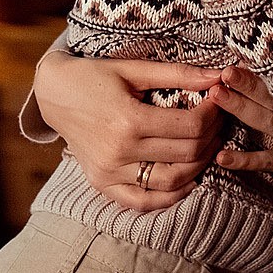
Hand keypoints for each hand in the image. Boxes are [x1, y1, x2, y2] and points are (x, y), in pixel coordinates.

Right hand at [32, 51, 224, 211]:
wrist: (54, 94)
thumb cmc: (94, 76)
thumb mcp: (133, 69)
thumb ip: (177, 74)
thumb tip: (217, 77)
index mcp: (128, 120)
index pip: (189, 127)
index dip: (212, 116)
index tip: (218, 103)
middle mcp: (119, 151)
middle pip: (186, 154)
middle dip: (211, 138)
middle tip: (218, 123)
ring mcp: (110, 172)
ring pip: (171, 182)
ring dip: (199, 167)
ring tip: (207, 148)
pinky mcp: (102, 184)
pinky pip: (143, 202)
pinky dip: (170, 196)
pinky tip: (186, 180)